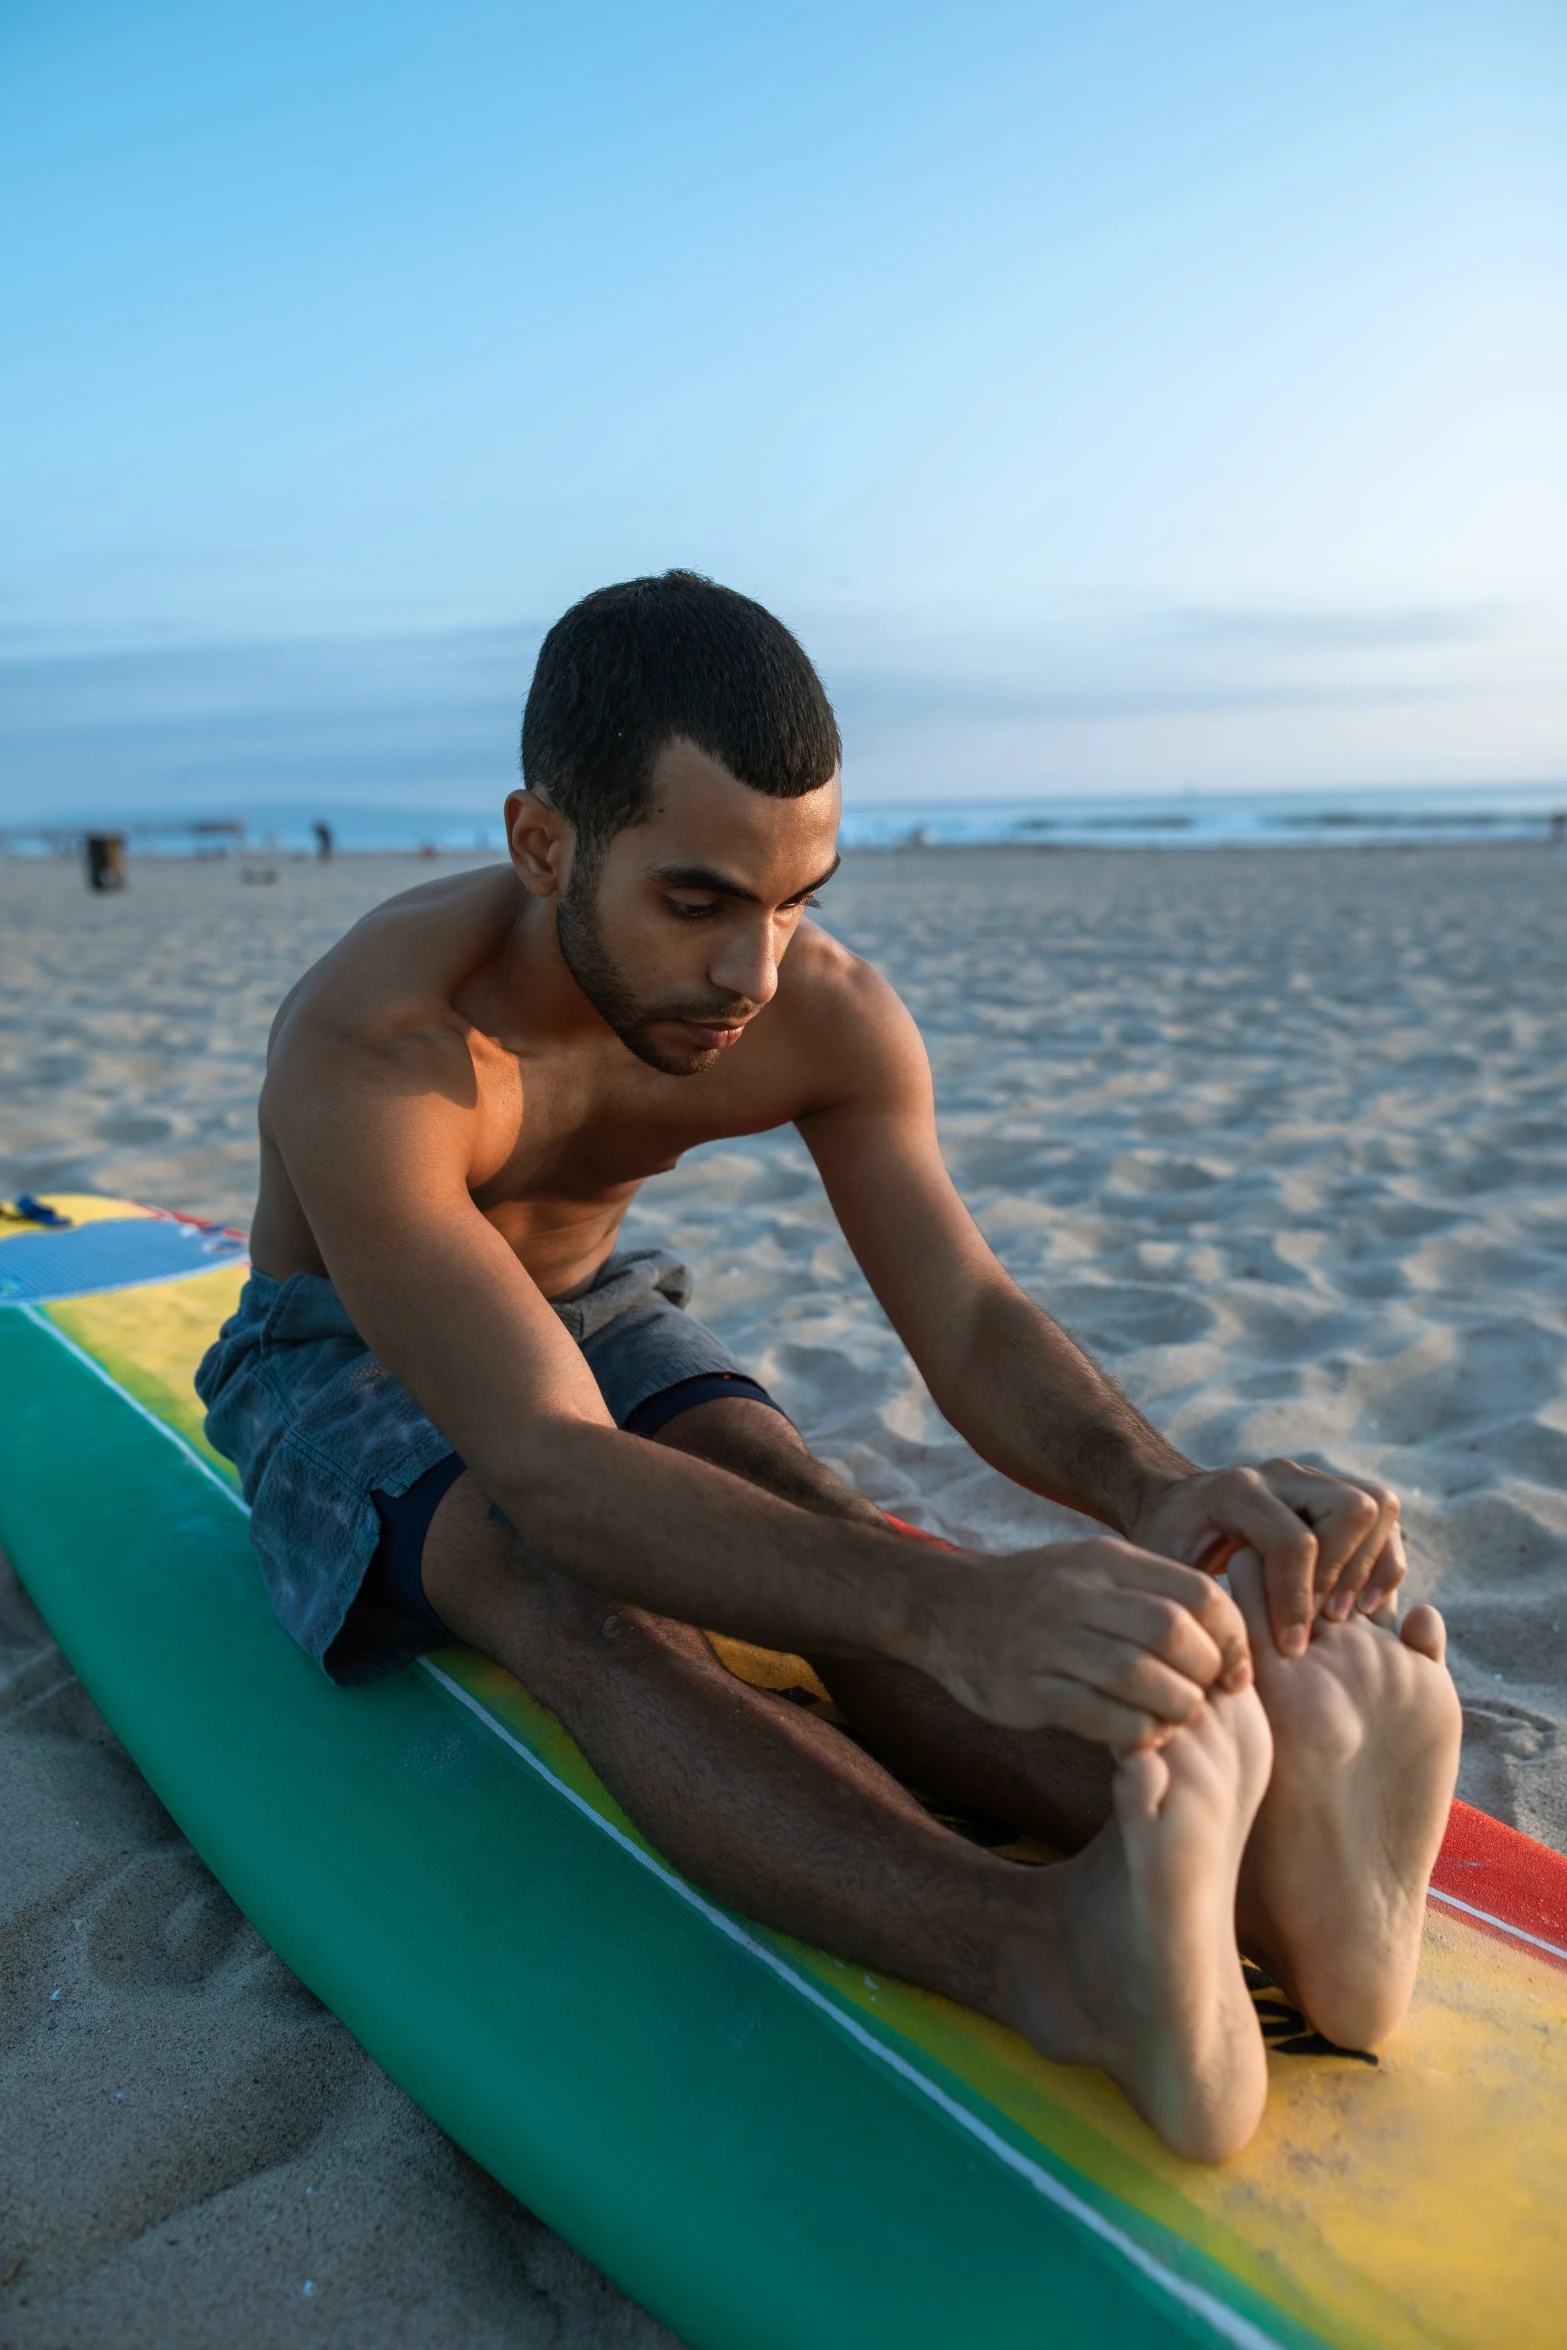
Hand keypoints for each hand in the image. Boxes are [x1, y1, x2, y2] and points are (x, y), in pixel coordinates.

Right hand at [918, 1538, 1252, 1749]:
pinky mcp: (1024, 1687)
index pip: (1196, 1592)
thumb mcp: (1090, 1571)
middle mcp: (1076, 1593)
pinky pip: (1097, 1715)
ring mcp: (1046, 1639)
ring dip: (1175, 1708)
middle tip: (1209, 1697)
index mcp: (1104, 1561)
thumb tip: (1228, 1638)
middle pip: (1171, 1631)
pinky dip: (1135, 1733)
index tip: (1235, 1670)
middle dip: (1206, 1673)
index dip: (1232, 1637)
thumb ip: (1150, 1593)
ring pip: (1137, 1675)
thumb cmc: (1038, 1598)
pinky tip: (1143, 1737)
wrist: (945, 1610)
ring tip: (1178, 1720)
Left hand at [1129, 1459, 1404, 1659]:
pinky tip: (1362, 1604)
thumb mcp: (1165, 1577)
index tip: (1292, 1648)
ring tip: (1346, 1614)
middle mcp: (1279, 1474)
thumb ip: (1198, 1614)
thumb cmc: (1166, 1549)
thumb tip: (1241, 1675)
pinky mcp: (1331, 1492)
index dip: (1298, 1601)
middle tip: (1323, 1621)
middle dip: (1342, 1573)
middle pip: (1350, 1508)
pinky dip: (1384, 1560)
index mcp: (1235, 1491)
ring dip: (1370, 1565)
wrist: (1172, 1508)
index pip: (1293, 1542)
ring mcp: (1309, 1478)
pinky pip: (1383, 1517)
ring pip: (1376, 1505)